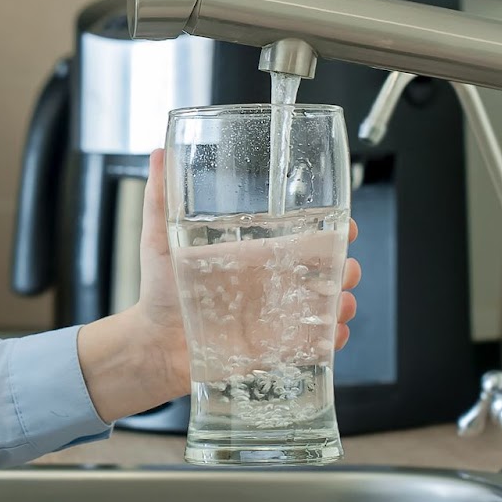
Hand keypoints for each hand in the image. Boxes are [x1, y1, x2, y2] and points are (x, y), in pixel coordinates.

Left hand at [136, 147, 360, 386]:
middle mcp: (271, 284)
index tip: (346, 225)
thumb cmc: (158, 293)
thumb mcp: (159, 240)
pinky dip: (331, 340)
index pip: (304, 236)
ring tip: (339, 305)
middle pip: (327, 270)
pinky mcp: (275, 349)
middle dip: (346, 267)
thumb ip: (161, 199)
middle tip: (344, 270)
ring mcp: (276, 317)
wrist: (155, 346)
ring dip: (343, 303)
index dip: (332, 228)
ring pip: (328, 306)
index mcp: (253, 256)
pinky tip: (329, 336)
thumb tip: (157, 153)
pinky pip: (315, 344)